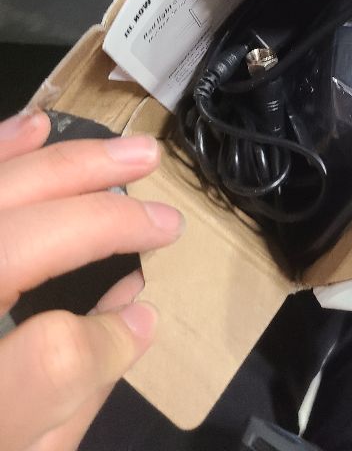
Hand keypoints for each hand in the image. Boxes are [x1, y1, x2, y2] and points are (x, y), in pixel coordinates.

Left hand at [0, 111, 184, 450]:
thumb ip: (79, 394)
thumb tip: (135, 312)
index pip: (52, 356)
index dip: (111, 339)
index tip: (138, 321)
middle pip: (18, 243)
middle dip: (106, 222)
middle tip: (166, 219)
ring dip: (68, 166)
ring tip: (136, 156)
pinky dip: (1, 148)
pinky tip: (39, 126)